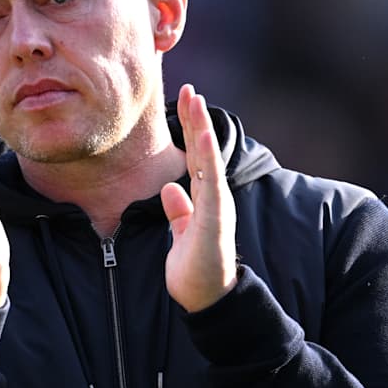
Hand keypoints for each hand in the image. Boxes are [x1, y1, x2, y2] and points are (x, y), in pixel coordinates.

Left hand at [160, 84, 237, 312]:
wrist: (207, 299)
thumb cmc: (196, 269)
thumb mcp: (183, 233)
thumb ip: (180, 211)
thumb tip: (170, 190)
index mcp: (205, 199)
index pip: (196, 156)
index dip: (191, 128)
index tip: (184, 99)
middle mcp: (214, 198)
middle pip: (204, 152)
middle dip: (197, 119)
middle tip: (191, 88)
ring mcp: (217, 208)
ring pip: (209, 162)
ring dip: (203, 131)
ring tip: (197, 102)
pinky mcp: (215, 221)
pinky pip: (211, 185)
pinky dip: (208, 161)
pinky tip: (202, 139)